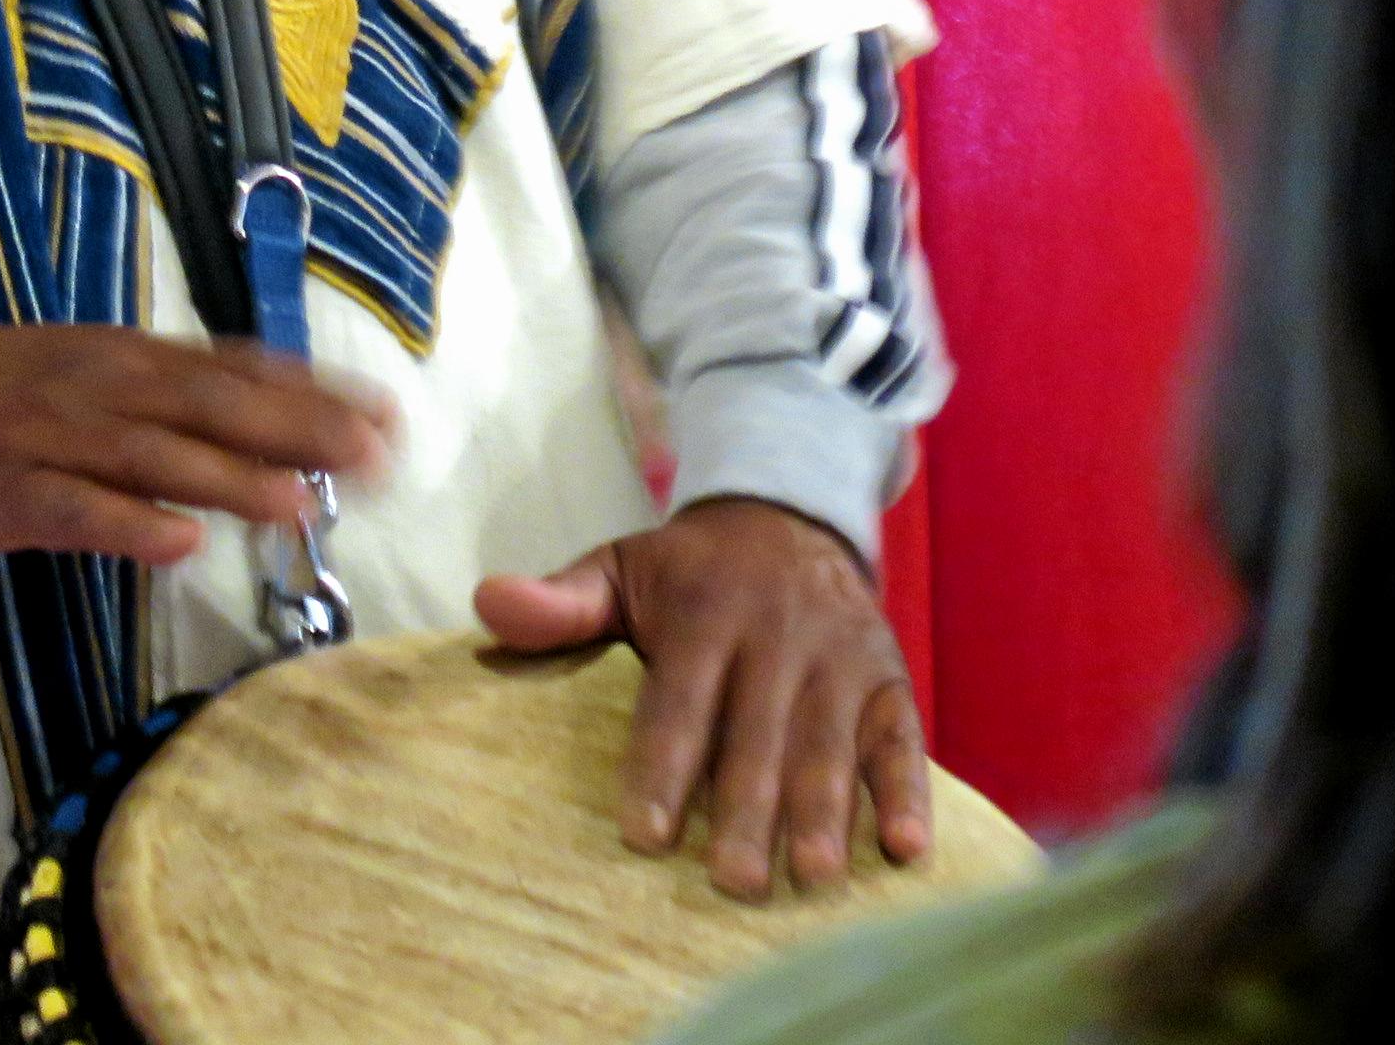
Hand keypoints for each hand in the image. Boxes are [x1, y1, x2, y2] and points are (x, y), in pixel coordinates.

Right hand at [0, 321, 392, 566]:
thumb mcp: (78, 374)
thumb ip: (158, 396)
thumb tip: (253, 422)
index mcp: (121, 356)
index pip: (235, 368)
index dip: (313, 391)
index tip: (385, 415)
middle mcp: (100, 386)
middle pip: (214, 406)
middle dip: (298, 431)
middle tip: (374, 456)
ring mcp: (53, 437)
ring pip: (157, 456)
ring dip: (231, 479)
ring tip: (301, 504)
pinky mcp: (8, 491)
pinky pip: (76, 510)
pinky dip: (128, 524)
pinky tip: (177, 543)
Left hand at [474, 497, 927, 898]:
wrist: (788, 514)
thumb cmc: (688, 571)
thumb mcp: (621, 566)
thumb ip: (561, 600)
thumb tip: (486, 604)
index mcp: (704, 610)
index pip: (679, 696)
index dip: (662, 763)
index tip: (643, 830)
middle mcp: (776, 633)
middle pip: (758, 730)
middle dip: (748, 806)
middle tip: (734, 880)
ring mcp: (839, 658)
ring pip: (830, 740)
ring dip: (825, 808)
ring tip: (812, 874)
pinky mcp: (889, 679)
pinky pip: (903, 737)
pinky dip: (908, 791)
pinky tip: (907, 847)